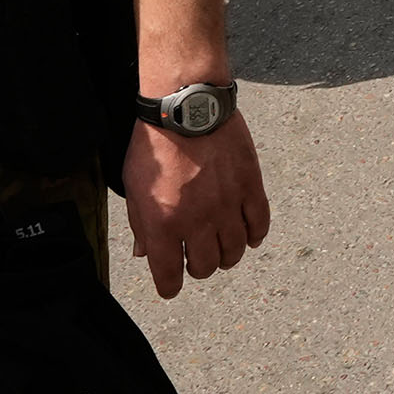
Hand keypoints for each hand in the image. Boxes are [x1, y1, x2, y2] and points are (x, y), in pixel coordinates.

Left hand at [119, 111, 271, 298]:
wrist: (187, 107)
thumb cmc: (155, 144)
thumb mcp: (135, 187)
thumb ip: (141, 223)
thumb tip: (144, 252)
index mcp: (164, 223)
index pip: (169, 275)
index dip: (169, 287)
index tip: (171, 286)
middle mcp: (198, 220)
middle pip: (206, 267)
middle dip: (198, 269)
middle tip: (195, 258)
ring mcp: (228, 205)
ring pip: (235, 251)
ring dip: (227, 257)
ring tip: (221, 248)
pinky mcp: (250, 187)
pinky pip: (259, 224)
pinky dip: (255, 236)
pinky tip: (249, 236)